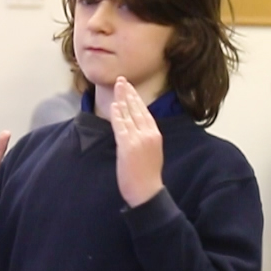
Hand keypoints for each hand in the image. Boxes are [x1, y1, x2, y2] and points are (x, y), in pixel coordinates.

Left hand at [111, 78, 164, 207]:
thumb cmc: (147, 176)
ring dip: (122, 99)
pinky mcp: (128, 145)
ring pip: (129, 115)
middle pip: (137, 109)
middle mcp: (149, 134)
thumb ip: (144, 139)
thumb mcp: (151, 153)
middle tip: (122, 80)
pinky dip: (117, 115)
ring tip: (117, 87)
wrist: (147, 190)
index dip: (136, 99)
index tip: (130, 88)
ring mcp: (138, 139)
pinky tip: (114, 106)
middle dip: (128, 93)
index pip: (145, 112)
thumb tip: (134, 130)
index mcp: (155, 135)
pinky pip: (121, 126)